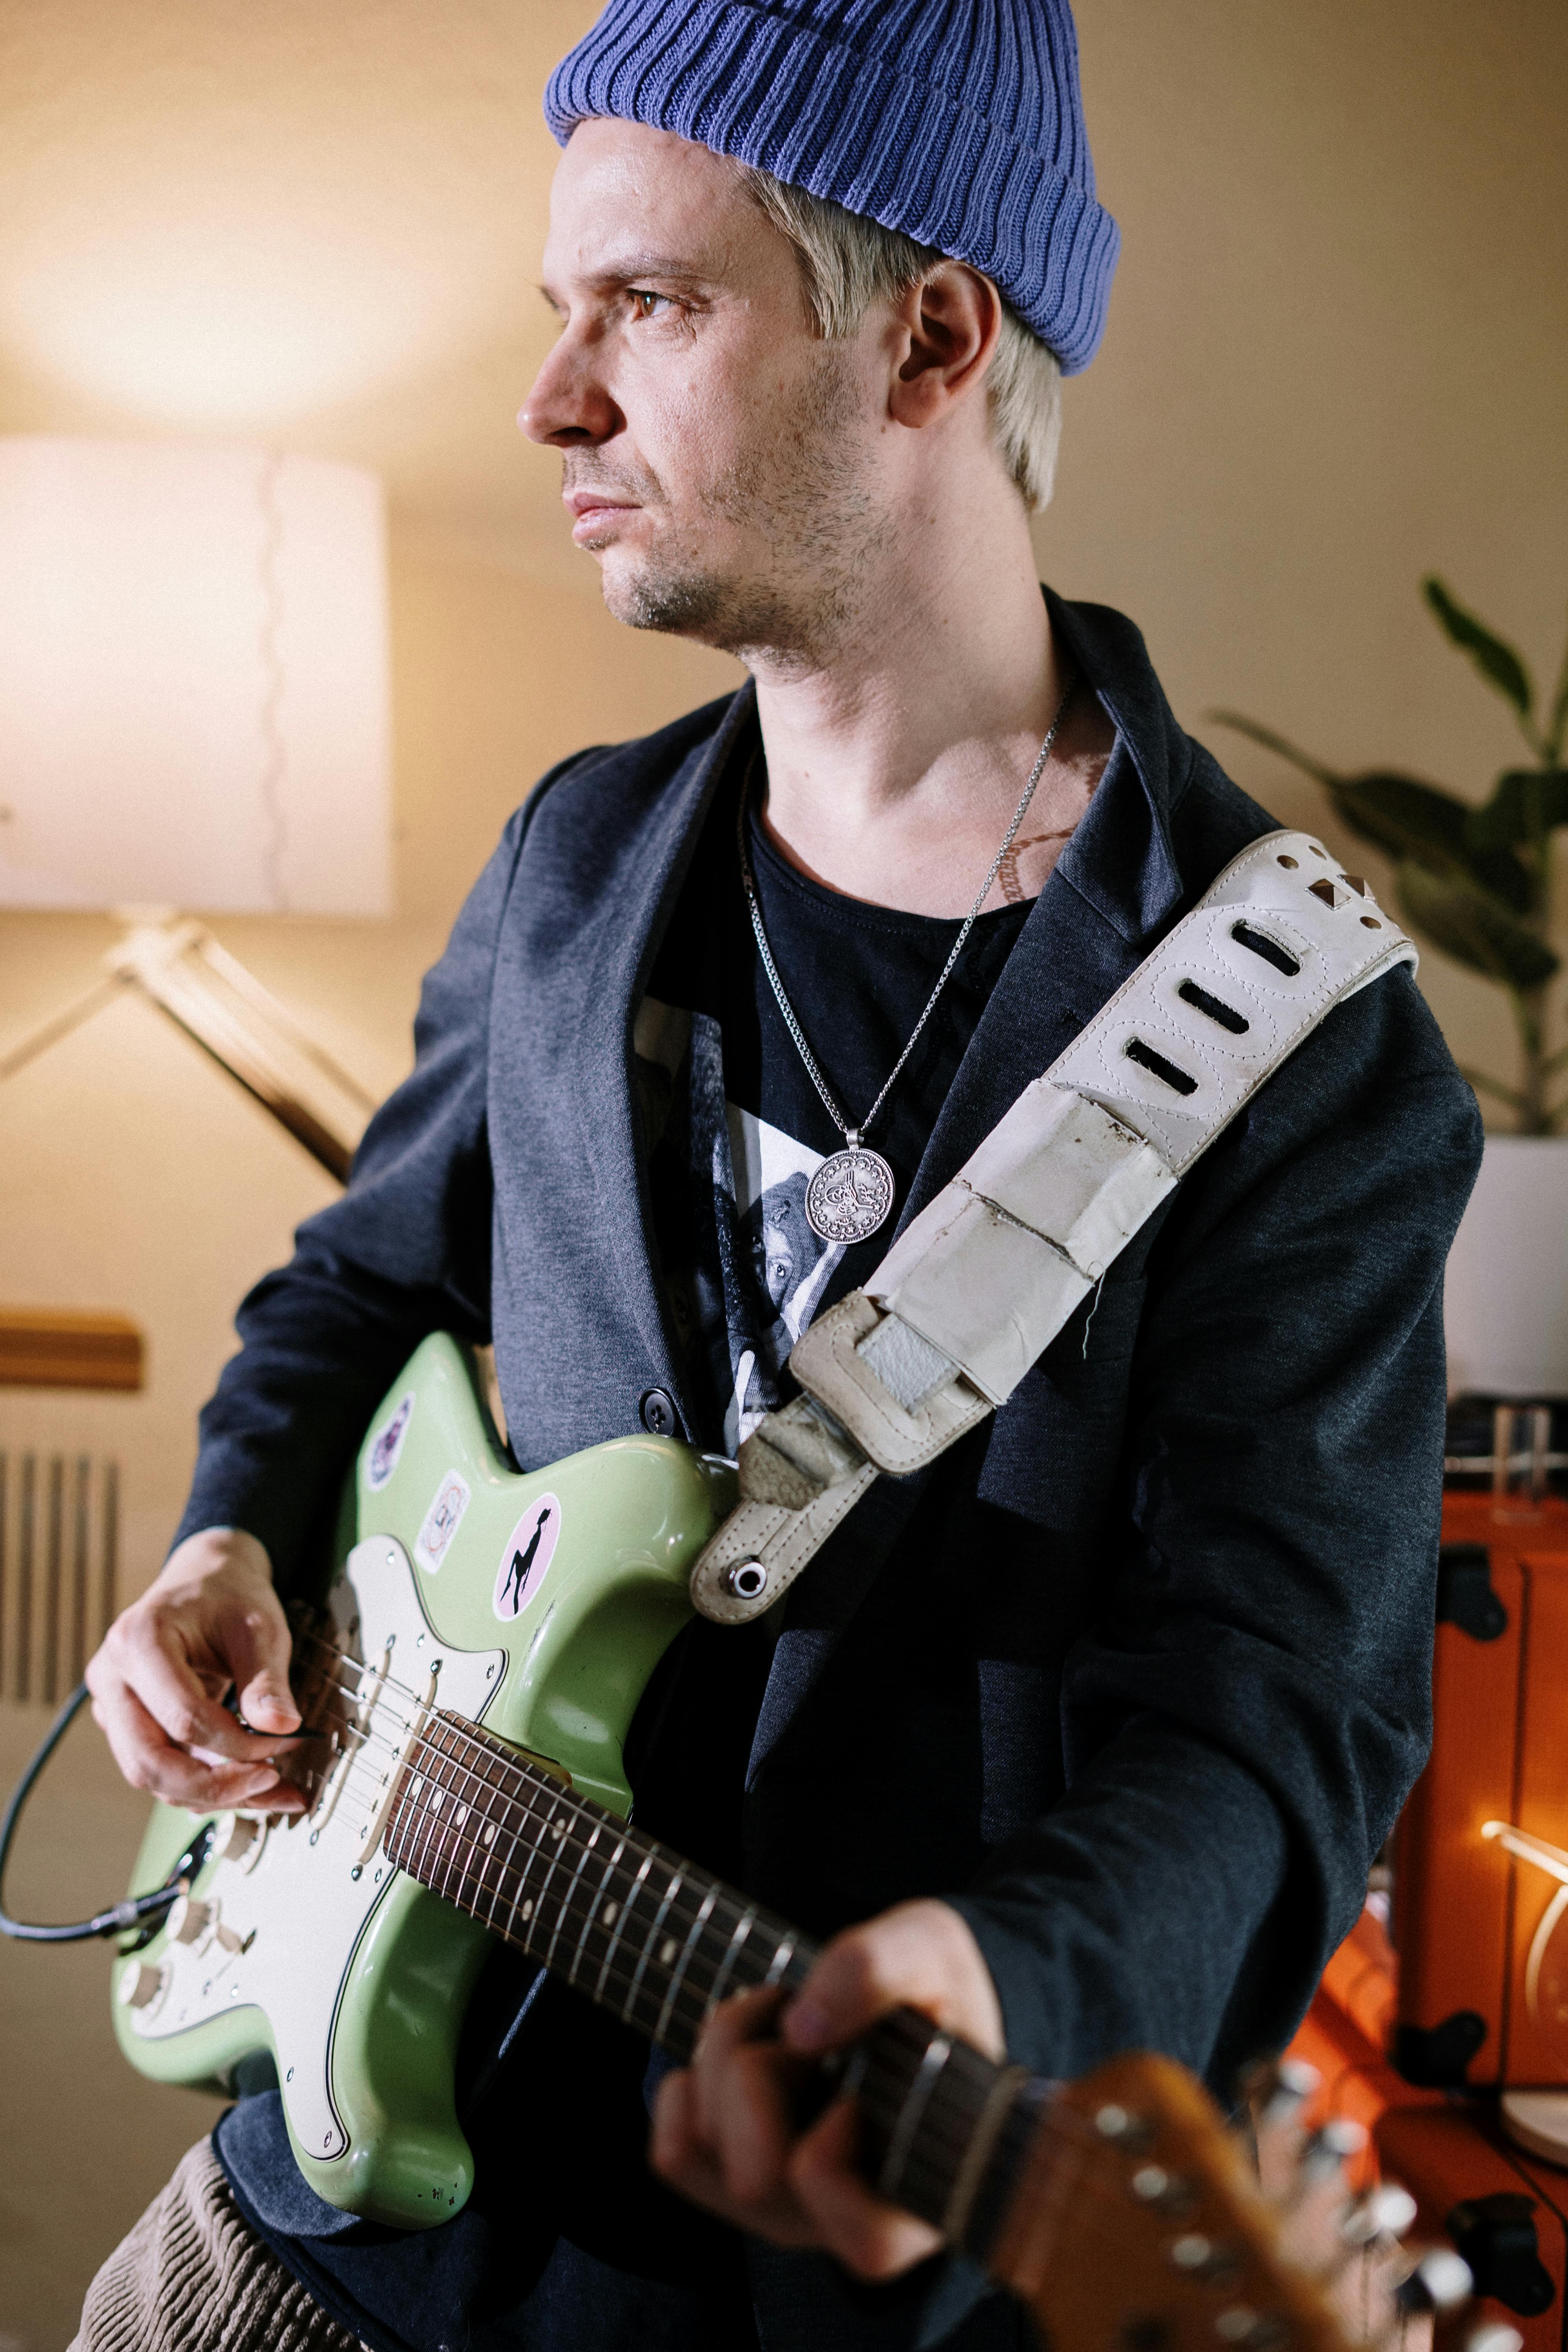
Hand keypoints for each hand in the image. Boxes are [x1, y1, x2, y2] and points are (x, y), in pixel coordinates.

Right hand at [86, 1527, 305, 1814]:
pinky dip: (202, 1783)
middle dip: (213, 1786)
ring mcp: (112, 1704)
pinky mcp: (126, 1723)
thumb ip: (267, 1679)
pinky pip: (160, 1765)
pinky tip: (248, 1785)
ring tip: (269, 1791)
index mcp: (138, 1641)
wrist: (205, 1580)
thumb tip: (283, 1728)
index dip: (237, 1743)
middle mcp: (111, 1677)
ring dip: (209, 1794)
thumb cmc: (229, 1596)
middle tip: (270, 1784)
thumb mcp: (259, 1627)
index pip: (183, 1717)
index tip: (285, 1744)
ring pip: (150, 1774)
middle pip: (148, 1761)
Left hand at [650, 1898, 1004, 2278]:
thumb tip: (802, 2030)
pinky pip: (670, 2153)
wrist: (906, 2011)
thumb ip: (878, 1968)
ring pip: (705, 2150)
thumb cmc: (930, 1999)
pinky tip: (745, 2055)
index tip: (856, 2095)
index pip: (850, 2229)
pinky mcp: (734, 2189)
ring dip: (727, 2057)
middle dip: (763, 2069)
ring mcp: (785, 2213)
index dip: (832, 2145)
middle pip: (754, 2171)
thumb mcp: (930, 1948)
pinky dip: (690, 2086)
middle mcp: (841, 2229)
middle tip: (808, 2030)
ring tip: (782, 2027)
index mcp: (914, 2205)